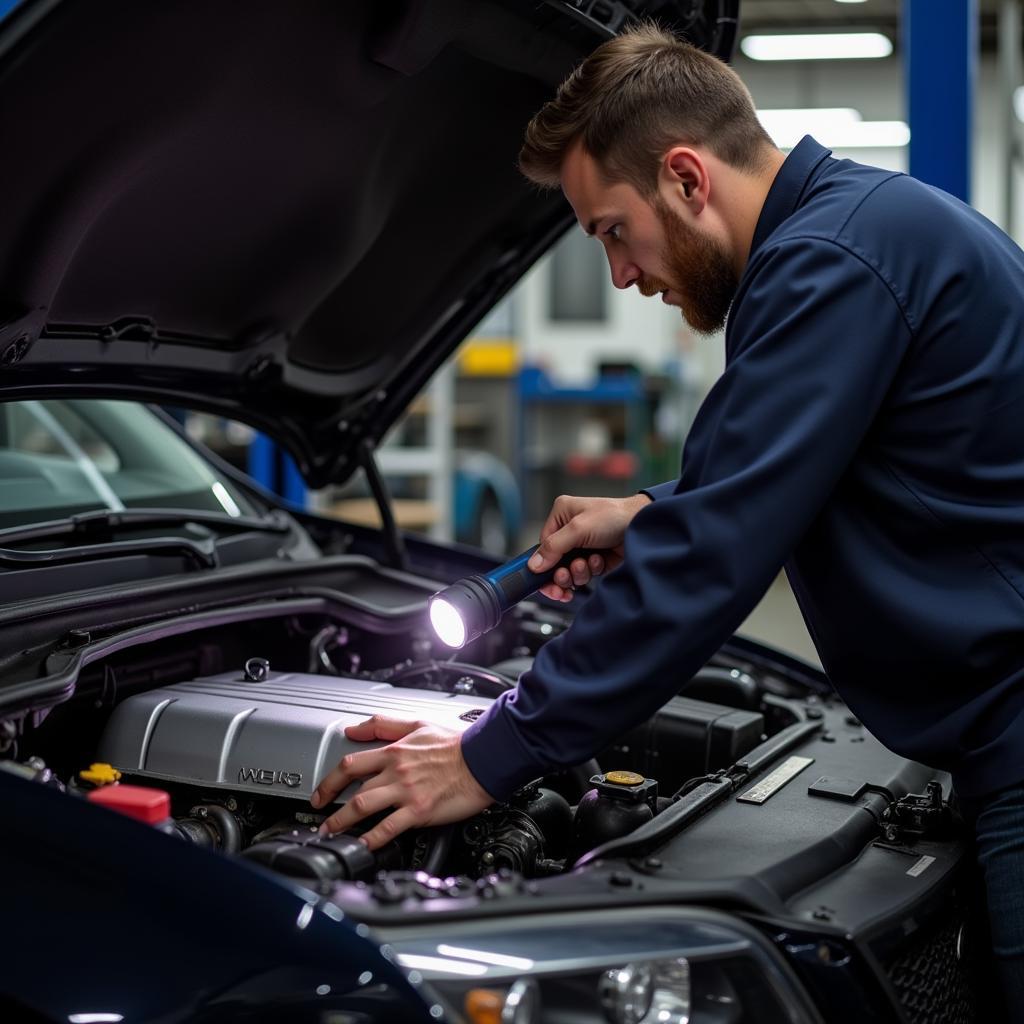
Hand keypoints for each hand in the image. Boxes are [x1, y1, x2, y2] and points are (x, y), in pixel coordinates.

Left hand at [310, 716, 493, 849]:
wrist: (483, 758)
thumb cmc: (456, 743)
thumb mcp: (417, 724)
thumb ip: (384, 725)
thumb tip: (355, 728)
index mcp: (394, 751)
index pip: (351, 763)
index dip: (330, 779)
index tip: (321, 790)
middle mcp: (396, 772)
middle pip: (352, 789)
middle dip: (329, 804)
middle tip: (319, 816)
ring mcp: (406, 792)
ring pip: (364, 807)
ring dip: (342, 822)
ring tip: (331, 832)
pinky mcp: (419, 811)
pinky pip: (389, 828)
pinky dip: (372, 839)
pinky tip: (363, 845)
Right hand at [529, 493, 651, 601]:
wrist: (644, 527)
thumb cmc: (614, 517)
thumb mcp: (579, 528)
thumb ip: (554, 547)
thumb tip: (534, 565)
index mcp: (562, 515)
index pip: (542, 546)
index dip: (543, 565)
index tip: (544, 582)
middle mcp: (570, 530)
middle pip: (554, 562)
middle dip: (561, 573)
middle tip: (565, 579)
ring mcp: (584, 546)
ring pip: (569, 571)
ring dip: (578, 572)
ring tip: (586, 564)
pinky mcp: (596, 559)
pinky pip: (585, 573)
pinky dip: (591, 570)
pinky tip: (600, 561)